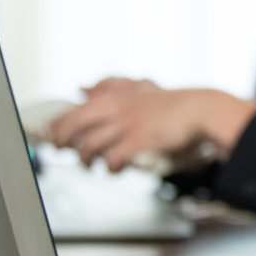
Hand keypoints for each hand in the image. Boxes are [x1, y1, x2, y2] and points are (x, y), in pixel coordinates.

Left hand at [47, 78, 255, 171]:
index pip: (74, 108)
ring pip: (90, 144)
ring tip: (90, 164)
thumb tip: (82, 88)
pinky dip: (110, 167)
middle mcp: (117, 107)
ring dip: (86, 159)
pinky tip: (115, 169)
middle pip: (74, 124)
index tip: (53, 133)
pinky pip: (113, 158)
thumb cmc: (174, 103)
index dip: (57, 124)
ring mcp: (127, 124)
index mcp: (116, 94)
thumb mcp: (139, 87)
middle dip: (62, 141)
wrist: (202, 111)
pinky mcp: (139, 141)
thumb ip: (110, 86)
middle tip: (63, 150)